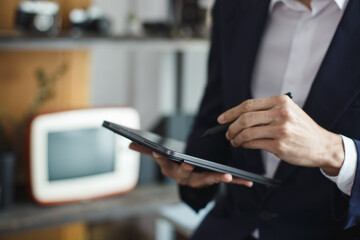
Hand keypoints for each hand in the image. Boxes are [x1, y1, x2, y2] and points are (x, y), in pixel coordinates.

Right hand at [129, 142, 252, 187]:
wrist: (187, 176)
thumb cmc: (174, 164)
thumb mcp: (159, 157)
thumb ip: (145, 150)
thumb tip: (128, 143)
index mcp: (171, 170)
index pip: (164, 164)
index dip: (161, 158)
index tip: (160, 152)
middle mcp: (185, 178)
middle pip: (185, 175)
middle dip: (188, 170)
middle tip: (189, 164)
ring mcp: (200, 180)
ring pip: (207, 180)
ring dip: (216, 179)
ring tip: (226, 176)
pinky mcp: (213, 180)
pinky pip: (224, 181)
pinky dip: (236, 182)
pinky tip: (249, 182)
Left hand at [219, 95, 344, 175]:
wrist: (322, 145)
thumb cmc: (302, 128)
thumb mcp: (289, 111)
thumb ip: (267, 110)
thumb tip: (240, 116)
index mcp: (280, 101)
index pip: (248, 105)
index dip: (231, 112)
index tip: (222, 119)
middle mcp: (280, 113)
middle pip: (244, 118)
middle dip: (231, 127)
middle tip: (227, 133)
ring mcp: (280, 130)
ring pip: (247, 133)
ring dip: (236, 138)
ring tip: (234, 141)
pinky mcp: (279, 146)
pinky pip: (254, 144)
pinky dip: (245, 145)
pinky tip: (244, 145)